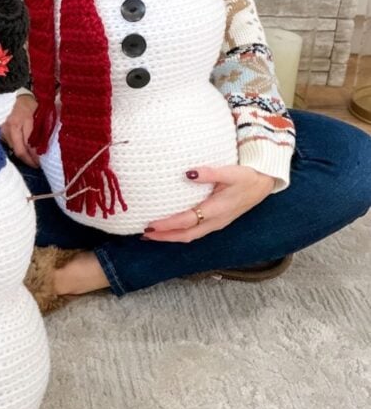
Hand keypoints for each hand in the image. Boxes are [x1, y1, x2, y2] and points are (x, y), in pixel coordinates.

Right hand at [1, 93, 39, 167]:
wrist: (10, 95)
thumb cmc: (27, 104)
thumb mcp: (38, 113)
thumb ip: (41, 129)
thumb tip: (44, 148)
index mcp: (21, 122)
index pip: (29, 145)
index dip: (35, 156)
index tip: (42, 162)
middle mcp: (9, 128)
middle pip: (19, 151)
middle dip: (29, 161)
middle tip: (37, 165)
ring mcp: (2, 131)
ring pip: (14, 150)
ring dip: (23, 156)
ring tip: (32, 160)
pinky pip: (9, 145)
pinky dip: (17, 149)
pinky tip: (23, 152)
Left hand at [142, 165, 275, 241]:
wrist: (265, 183)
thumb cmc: (247, 176)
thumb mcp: (230, 172)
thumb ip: (209, 173)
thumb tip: (188, 173)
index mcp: (217, 210)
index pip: (187, 221)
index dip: (168, 225)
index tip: (150, 225)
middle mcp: (216, 221)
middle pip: (186, 235)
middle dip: (165, 236)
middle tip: (144, 235)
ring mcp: (217, 223)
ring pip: (191, 235)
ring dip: (171, 236)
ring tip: (153, 234)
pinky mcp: (217, 221)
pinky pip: (196, 231)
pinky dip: (180, 232)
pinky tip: (171, 228)